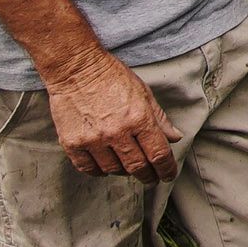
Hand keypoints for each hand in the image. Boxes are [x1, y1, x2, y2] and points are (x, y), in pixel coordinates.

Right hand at [45, 46, 174, 179]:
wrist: (76, 69)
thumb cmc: (112, 77)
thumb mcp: (143, 93)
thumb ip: (160, 118)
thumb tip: (175, 138)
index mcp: (138, 118)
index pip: (158, 154)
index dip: (166, 169)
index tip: (168, 175)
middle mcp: (116, 132)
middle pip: (137, 167)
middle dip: (148, 176)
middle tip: (151, 178)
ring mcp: (93, 139)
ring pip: (113, 170)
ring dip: (123, 171)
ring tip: (127, 165)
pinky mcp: (72, 143)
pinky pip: (88, 168)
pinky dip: (99, 171)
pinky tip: (105, 165)